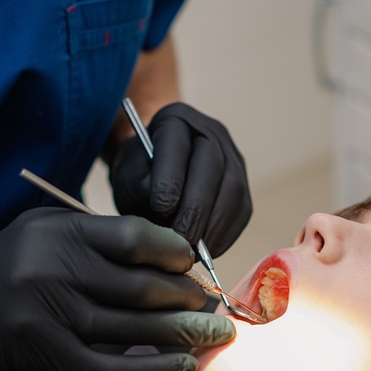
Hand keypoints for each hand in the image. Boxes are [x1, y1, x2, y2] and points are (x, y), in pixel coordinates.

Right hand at [0, 209, 234, 370]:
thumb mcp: (39, 234)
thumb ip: (95, 238)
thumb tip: (165, 254)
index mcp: (57, 233)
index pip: (136, 237)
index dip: (175, 253)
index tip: (192, 265)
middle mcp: (55, 270)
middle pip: (144, 285)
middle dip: (188, 297)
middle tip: (212, 306)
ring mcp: (51, 316)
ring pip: (136, 326)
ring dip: (184, 333)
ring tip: (214, 334)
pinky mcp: (49, 358)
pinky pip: (115, 367)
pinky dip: (155, 368)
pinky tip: (183, 364)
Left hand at [110, 102, 252, 256]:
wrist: (154, 175)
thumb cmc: (138, 175)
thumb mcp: (127, 177)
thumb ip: (141, 188)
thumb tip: (168, 211)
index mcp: (175, 119)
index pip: (177, 146)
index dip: (171, 179)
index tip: (161, 210)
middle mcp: (210, 131)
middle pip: (212, 167)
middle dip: (197, 207)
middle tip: (182, 239)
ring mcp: (232, 156)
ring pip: (233, 189)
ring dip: (215, 224)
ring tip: (195, 250)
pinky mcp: (242, 183)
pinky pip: (242, 209)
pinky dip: (227, 233)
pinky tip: (208, 251)